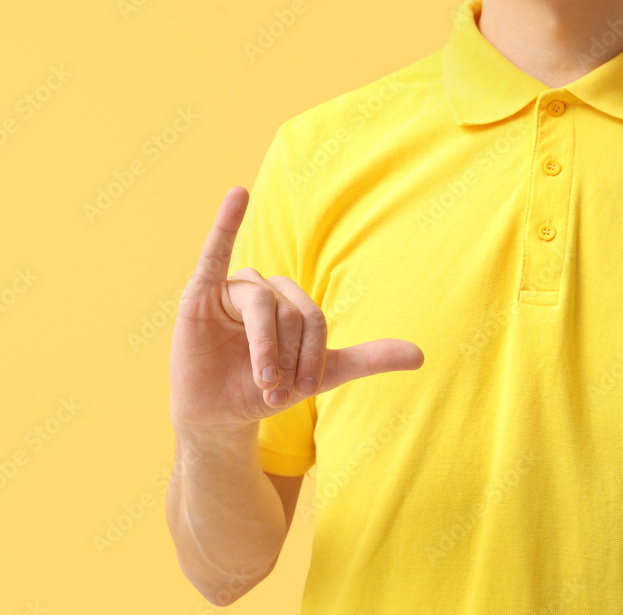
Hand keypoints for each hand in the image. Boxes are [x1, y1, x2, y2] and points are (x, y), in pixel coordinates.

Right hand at [168, 186, 423, 433]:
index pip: (314, 318)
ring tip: (263, 381)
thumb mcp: (322, 374)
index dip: (311, 355)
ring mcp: (233, 286)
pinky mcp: (201, 291)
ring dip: (265, 348)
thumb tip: (420, 356)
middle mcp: (265, 287)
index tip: (301, 389)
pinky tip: (237, 195)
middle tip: (275, 389)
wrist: (220, 412)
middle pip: (291, 312)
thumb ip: (368, 359)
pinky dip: (225, 222)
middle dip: (287, 356)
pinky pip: (215, 252)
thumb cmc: (267, 388)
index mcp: (292, 300)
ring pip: (263, 306)